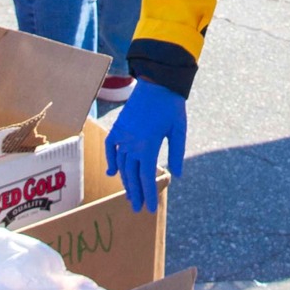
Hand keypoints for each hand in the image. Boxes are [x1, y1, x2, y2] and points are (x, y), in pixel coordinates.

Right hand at [103, 77, 185, 211]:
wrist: (157, 81)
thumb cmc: (171, 105)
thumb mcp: (179, 130)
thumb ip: (176, 153)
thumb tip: (177, 174)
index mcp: (148, 146)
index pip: (146, 177)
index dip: (147, 194)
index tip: (148, 208)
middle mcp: (132, 143)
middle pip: (132, 175)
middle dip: (135, 193)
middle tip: (137, 208)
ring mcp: (123, 135)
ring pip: (122, 164)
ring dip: (125, 182)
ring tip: (129, 196)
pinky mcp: (118, 127)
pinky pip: (111, 147)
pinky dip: (111, 160)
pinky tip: (113, 173)